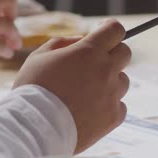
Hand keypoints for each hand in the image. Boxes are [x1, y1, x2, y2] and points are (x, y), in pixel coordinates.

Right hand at [13, 19, 130, 153]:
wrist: (35, 129)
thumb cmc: (33, 90)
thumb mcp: (39, 56)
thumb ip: (62, 43)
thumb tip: (80, 40)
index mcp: (89, 51)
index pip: (115, 29)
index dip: (109, 28)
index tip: (102, 32)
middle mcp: (106, 70)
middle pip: (125, 53)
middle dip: (112, 53)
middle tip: (93, 63)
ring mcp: (112, 95)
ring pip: (123, 80)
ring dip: (110, 81)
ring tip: (85, 92)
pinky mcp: (114, 117)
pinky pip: (120, 105)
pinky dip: (108, 105)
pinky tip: (89, 109)